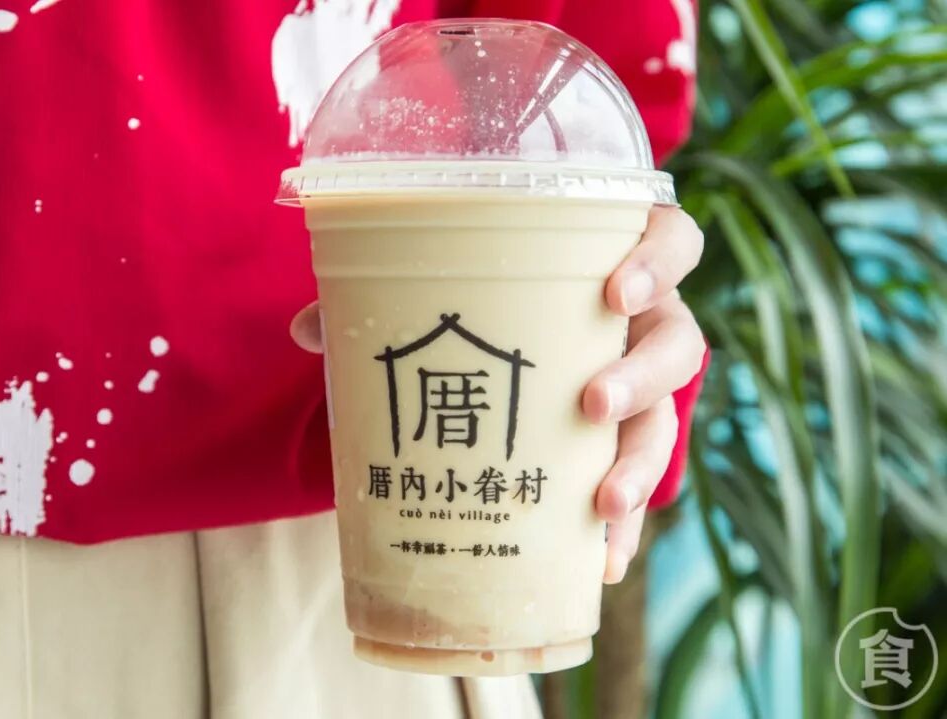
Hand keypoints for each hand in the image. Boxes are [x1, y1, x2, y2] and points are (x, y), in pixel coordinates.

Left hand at [289, 206, 705, 584]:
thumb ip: (387, 303)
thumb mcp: (453, 300)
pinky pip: (640, 484)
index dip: (657, 259)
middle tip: (592, 404)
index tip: (615, 291)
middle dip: (643, 375)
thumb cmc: (488, 313)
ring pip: (667, 420)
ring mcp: (642, 388)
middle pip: (679, 341)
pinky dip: (622, 527)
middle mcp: (642, 326)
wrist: (506, 363)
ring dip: (642, 464)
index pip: (669, 240)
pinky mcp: (626, 446)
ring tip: (602, 506)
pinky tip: (602, 563)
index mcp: (610, 266)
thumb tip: (308, 327)